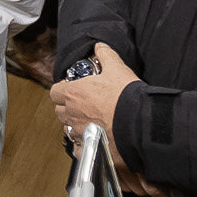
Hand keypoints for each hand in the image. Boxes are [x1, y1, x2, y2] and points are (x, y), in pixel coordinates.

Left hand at [49, 45, 187, 196]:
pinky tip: (92, 142)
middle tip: (82, 106)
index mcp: (74, 94)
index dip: (63, 90)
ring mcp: (79, 134)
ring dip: (75, 126)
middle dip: (68, 108)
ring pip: (68, 130)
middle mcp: (72, 115)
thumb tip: (100, 45)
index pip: (55, 92)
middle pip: (60, 112)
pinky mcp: (88, 150)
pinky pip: (78, 150)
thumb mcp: (117, 69)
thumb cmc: (126, 96)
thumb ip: (106, 55)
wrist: (140, 124)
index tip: (73, 90)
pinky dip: (83, 146)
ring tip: (89, 124)